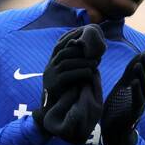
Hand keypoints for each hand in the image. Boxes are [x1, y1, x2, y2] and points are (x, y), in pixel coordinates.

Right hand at [33, 24, 106, 144]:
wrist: (52, 111)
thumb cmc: (65, 92)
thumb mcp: (67, 76)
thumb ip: (74, 65)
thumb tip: (91, 55)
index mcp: (51, 63)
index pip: (59, 45)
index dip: (70, 37)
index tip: (83, 33)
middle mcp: (49, 67)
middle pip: (64, 52)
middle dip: (79, 50)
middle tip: (94, 52)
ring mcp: (50, 75)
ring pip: (66, 62)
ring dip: (83, 61)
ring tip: (95, 63)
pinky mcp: (54, 85)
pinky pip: (68, 75)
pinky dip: (80, 72)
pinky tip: (90, 72)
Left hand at [101, 52, 144, 144]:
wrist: (113, 131)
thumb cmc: (118, 109)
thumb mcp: (122, 88)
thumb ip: (128, 76)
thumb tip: (135, 60)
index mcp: (141, 91)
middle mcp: (143, 97)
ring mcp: (139, 105)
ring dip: (141, 76)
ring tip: (138, 64)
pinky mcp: (134, 114)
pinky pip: (138, 100)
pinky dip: (137, 90)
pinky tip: (134, 82)